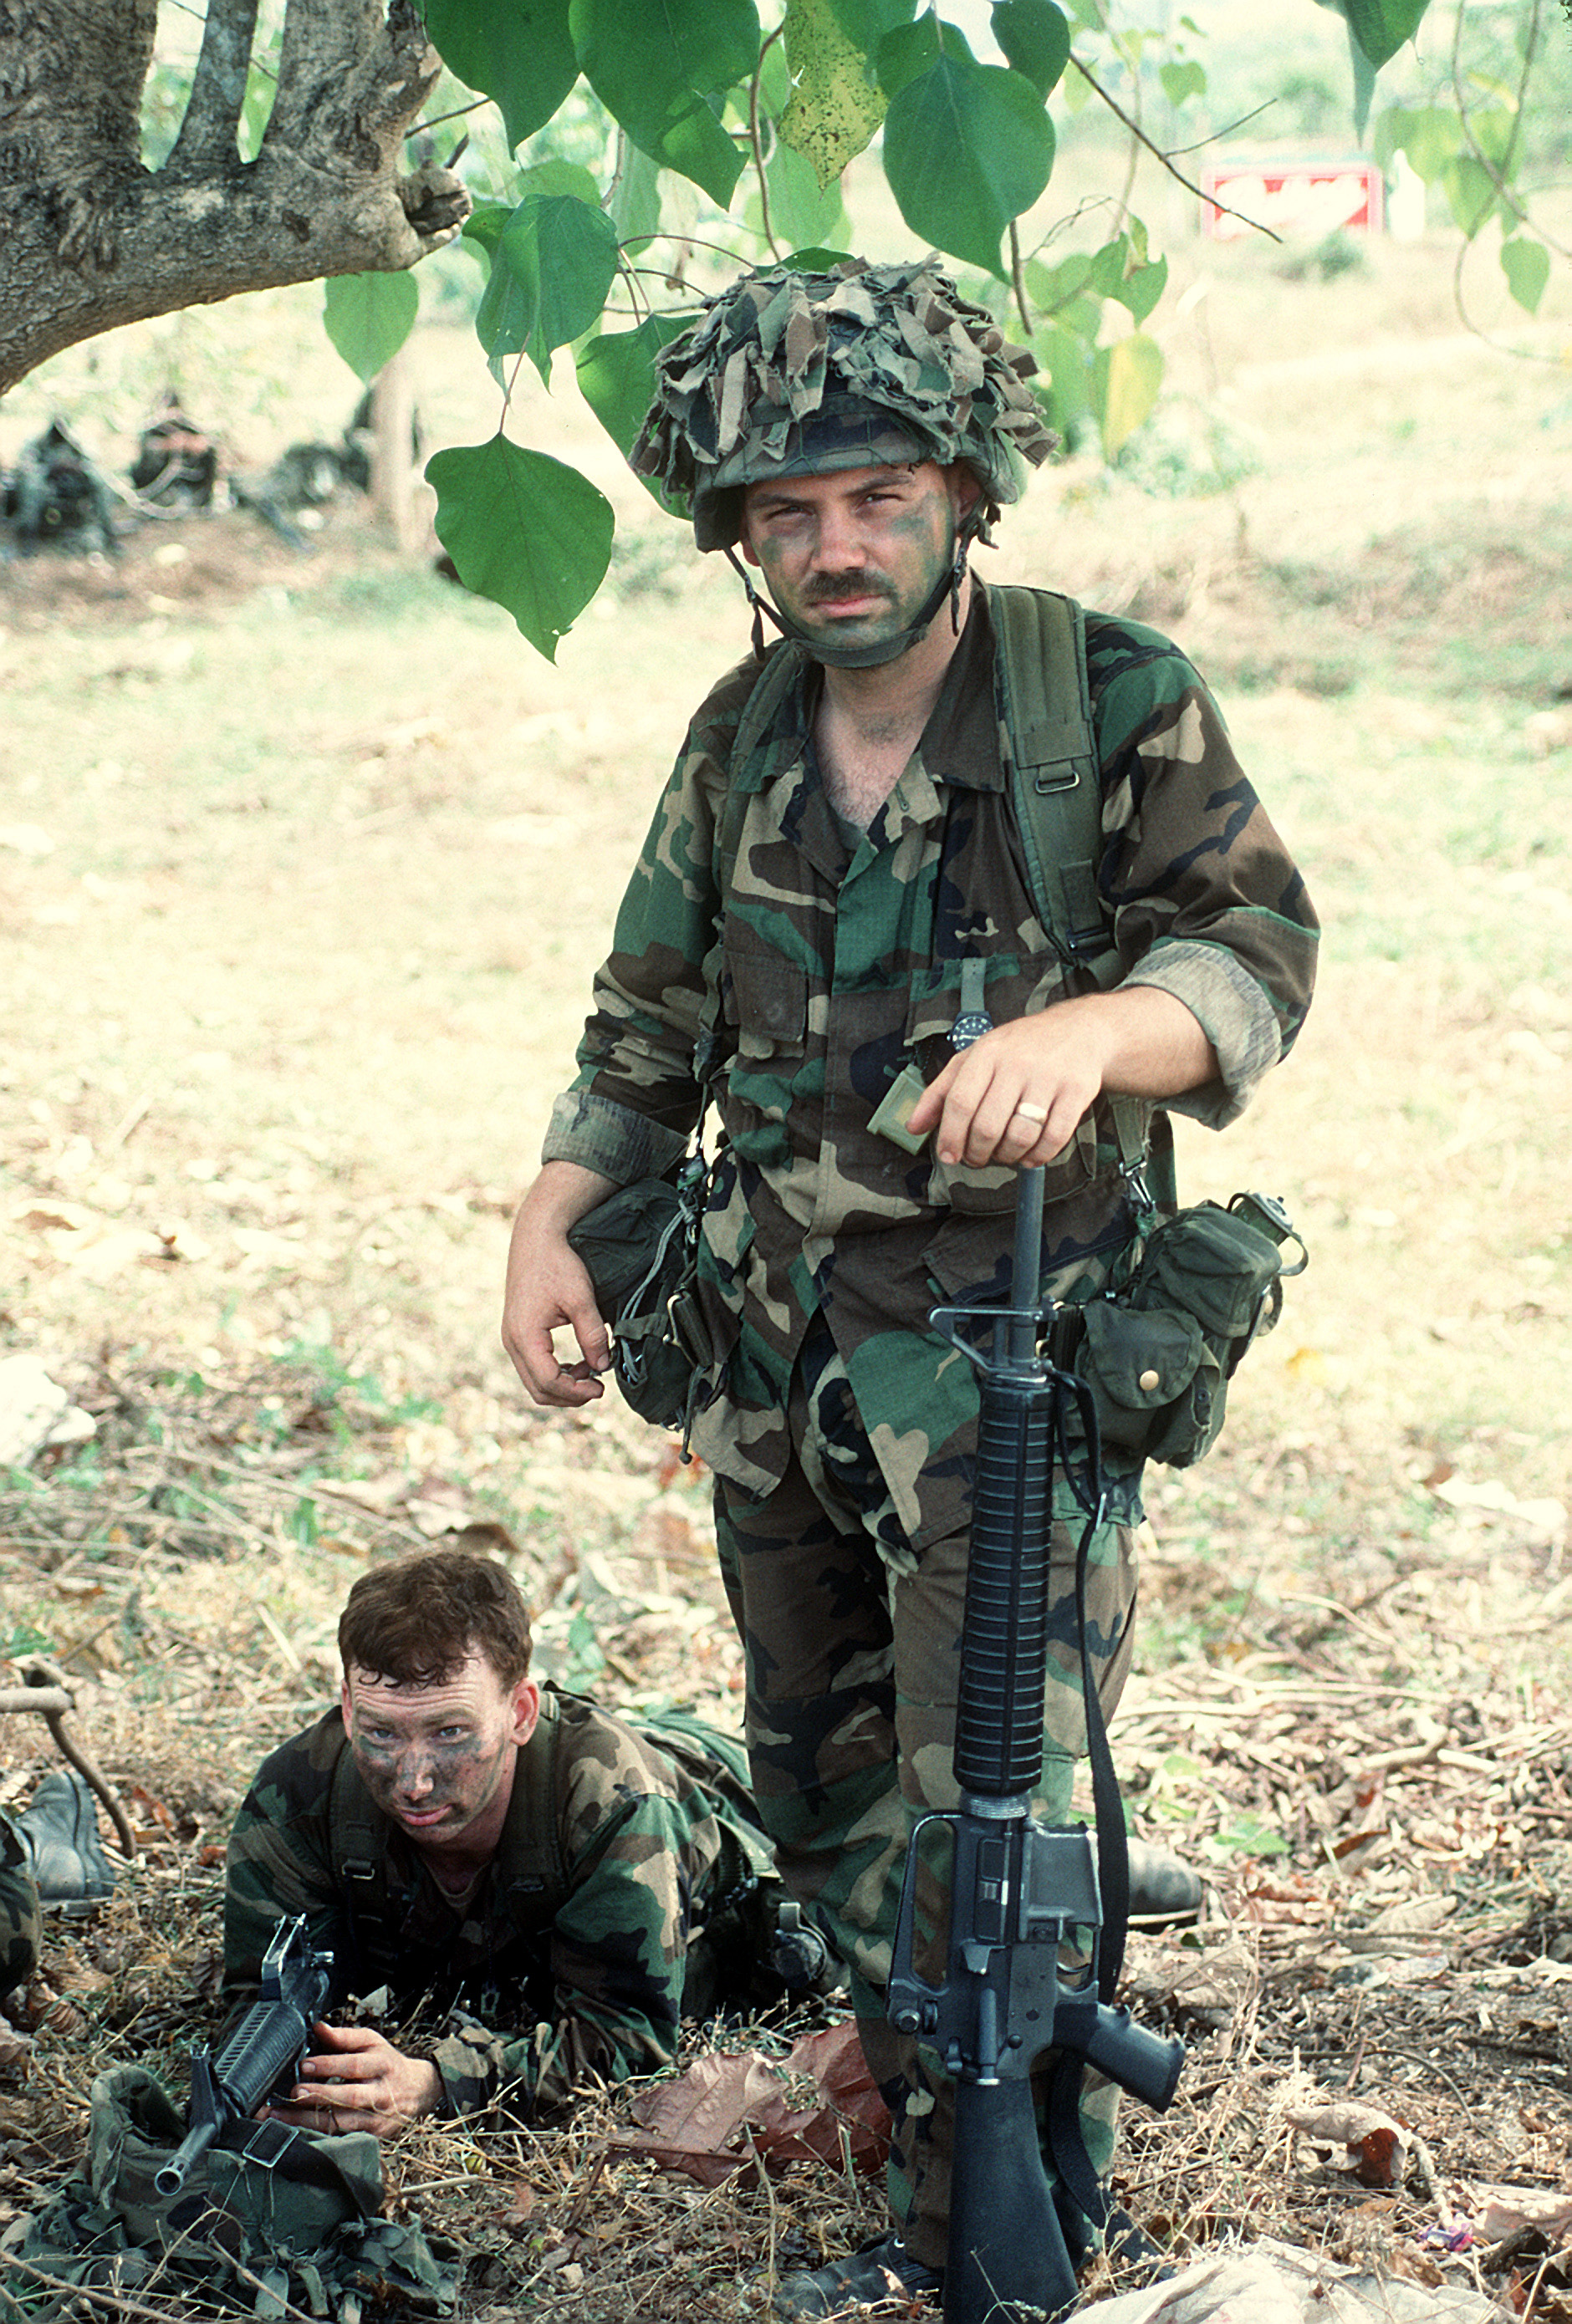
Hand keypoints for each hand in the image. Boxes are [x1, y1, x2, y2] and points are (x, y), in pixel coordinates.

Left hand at [268, 2022, 441, 2140]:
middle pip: (349, 2097)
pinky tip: (296, 2131)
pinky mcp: (373, 2137)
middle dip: (320, 2095)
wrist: (421, 2092)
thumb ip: (345, 2037)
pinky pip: (342, 2138)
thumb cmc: (389, 2064)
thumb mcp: (373, 2043)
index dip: (329, 2065)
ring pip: (342, 2123)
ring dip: (309, 2120)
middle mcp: (381, 2093)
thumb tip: (318, 2028)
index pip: (354, 2065)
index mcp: (382, 2065)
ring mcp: (377, 2118)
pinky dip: (318, 2135)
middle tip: (294, 2093)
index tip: (305, 2065)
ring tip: (282, 2117)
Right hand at [501, 1161, 617, 1405]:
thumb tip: (603, 1367)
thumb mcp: (581, 1299)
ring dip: (563, 1385)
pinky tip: (578, 1363)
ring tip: (592, 1373)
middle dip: (570, 1395)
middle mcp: (512, 1341)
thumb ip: (592, 1336)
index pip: (549, 1382)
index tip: (601, 1388)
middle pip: (538, 1389)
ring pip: (534, 1381)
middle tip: (598, 1388)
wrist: (536, 1238)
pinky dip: (556, 1372)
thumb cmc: (556, 1264)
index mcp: (525, 1336)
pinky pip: (534, 1366)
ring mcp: (512, 1338)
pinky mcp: (517, 1332)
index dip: (576, 1392)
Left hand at [904, 990, 1216, 1169]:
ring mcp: (1049, 1077)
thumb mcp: (975, 1058)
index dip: (950, 1137)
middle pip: (988, 1126)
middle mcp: (1017, 1063)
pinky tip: (1030, 1156)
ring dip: (1007, 1158)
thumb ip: (940, 1092)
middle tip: (978, 1159)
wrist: (1079, 1031)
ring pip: (1020, 1136)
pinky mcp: (1077, 1091)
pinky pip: (1054, 1138)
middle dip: (978, 1154)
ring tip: (1004, 1155)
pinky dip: (1039, 1157)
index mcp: (987, 1053)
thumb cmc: (1021, 1047)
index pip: (959, 1103)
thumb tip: (913, 1126)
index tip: (948, 1156)